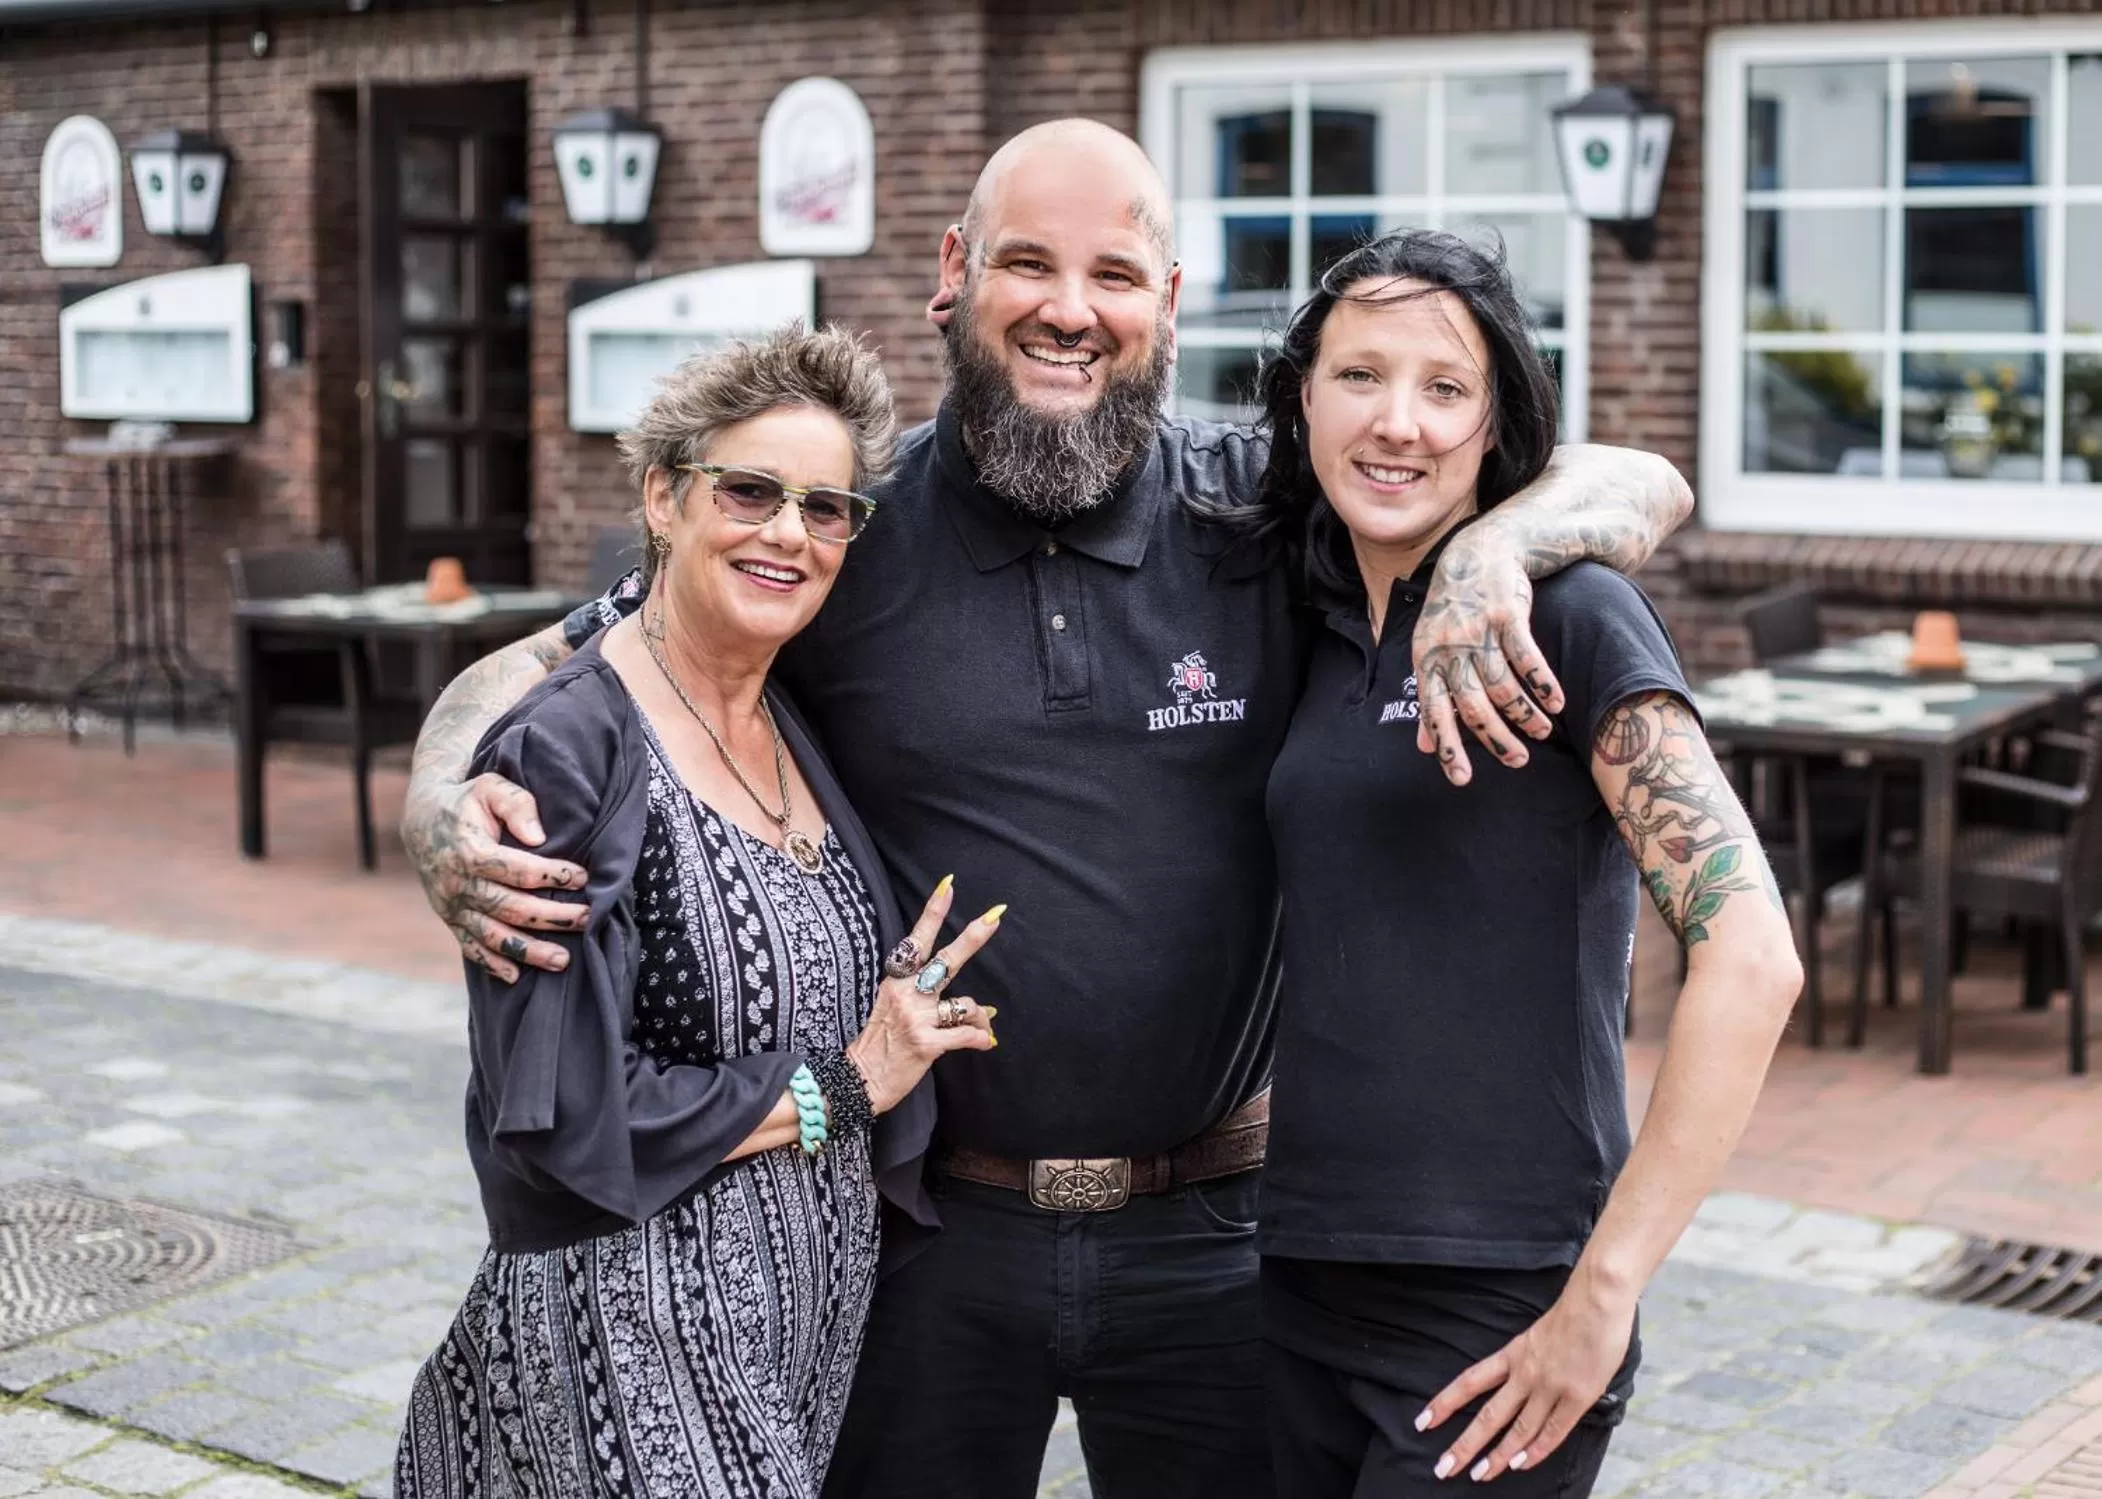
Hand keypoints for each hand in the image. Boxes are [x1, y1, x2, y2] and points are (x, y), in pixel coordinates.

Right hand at [401, 772, 588, 982]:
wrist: (422, 819)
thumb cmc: (467, 800)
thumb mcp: (491, 787)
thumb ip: (516, 804)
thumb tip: (539, 837)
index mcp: (469, 850)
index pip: (517, 869)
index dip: (552, 874)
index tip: (584, 876)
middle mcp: (458, 882)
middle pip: (510, 907)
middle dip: (552, 916)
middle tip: (588, 918)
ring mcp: (452, 905)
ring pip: (493, 935)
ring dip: (529, 951)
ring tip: (563, 960)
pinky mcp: (449, 918)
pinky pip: (470, 946)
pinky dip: (492, 963)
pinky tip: (517, 975)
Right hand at [847, 878, 1000, 1113]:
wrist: (858, 1081)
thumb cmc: (880, 1044)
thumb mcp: (892, 1008)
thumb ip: (927, 997)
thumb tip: (978, 1004)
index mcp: (896, 981)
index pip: (916, 940)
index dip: (933, 912)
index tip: (948, 885)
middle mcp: (906, 993)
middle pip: (946, 959)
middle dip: (973, 936)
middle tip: (996, 915)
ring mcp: (916, 1017)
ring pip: (967, 1004)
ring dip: (981, 1017)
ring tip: (981, 1028)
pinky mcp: (927, 1043)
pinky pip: (967, 1035)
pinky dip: (980, 1039)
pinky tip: (986, 1044)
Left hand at [1413, 519, 1564, 786]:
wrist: (1479, 553)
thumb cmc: (1454, 613)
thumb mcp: (1433, 652)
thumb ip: (1432, 700)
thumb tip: (1423, 748)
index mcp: (1428, 660)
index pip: (1434, 712)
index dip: (1448, 747)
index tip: (1463, 780)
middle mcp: (1449, 647)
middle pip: (1473, 705)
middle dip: (1497, 739)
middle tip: (1519, 760)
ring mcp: (1478, 630)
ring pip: (1502, 686)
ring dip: (1525, 715)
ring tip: (1543, 732)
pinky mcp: (1507, 615)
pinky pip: (1527, 658)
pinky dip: (1543, 684)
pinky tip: (1557, 702)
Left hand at [1419, 1283, 1634, 1483]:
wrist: (1599, 1300)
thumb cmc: (1572, 1312)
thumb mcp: (1536, 1334)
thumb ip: (1526, 1359)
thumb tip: (1519, 1384)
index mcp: (1512, 1354)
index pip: (1469, 1382)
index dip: (1445, 1403)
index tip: (1423, 1421)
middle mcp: (1525, 1373)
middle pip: (1488, 1415)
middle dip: (1464, 1444)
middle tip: (1443, 1467)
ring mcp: (1550, 1387)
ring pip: (1518, 1429)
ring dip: (1497, 1456)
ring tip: (1479, 1475)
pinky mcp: (1577, 1397)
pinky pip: (1553, 1431)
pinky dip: (1536, 1451)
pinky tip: (1521, 1465)